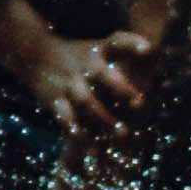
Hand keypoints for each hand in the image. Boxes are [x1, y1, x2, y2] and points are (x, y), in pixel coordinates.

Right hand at [0, 0, 159, 142]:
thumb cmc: (80, 56)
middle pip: (102, 74)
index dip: (132, 43)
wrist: (34, 56)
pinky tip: (92, 147)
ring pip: (86, 100)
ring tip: (123, 134)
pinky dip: (78, 132)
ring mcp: (68, 83)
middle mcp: (84, 66)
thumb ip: (125, 50)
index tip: (148, 49)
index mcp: (98, 52)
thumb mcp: (99, 48)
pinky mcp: (55, 101)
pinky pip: (66, 118)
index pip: (116, 42)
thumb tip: (156, 55)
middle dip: (121, 88)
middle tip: (140, 103)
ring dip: (104, 118)